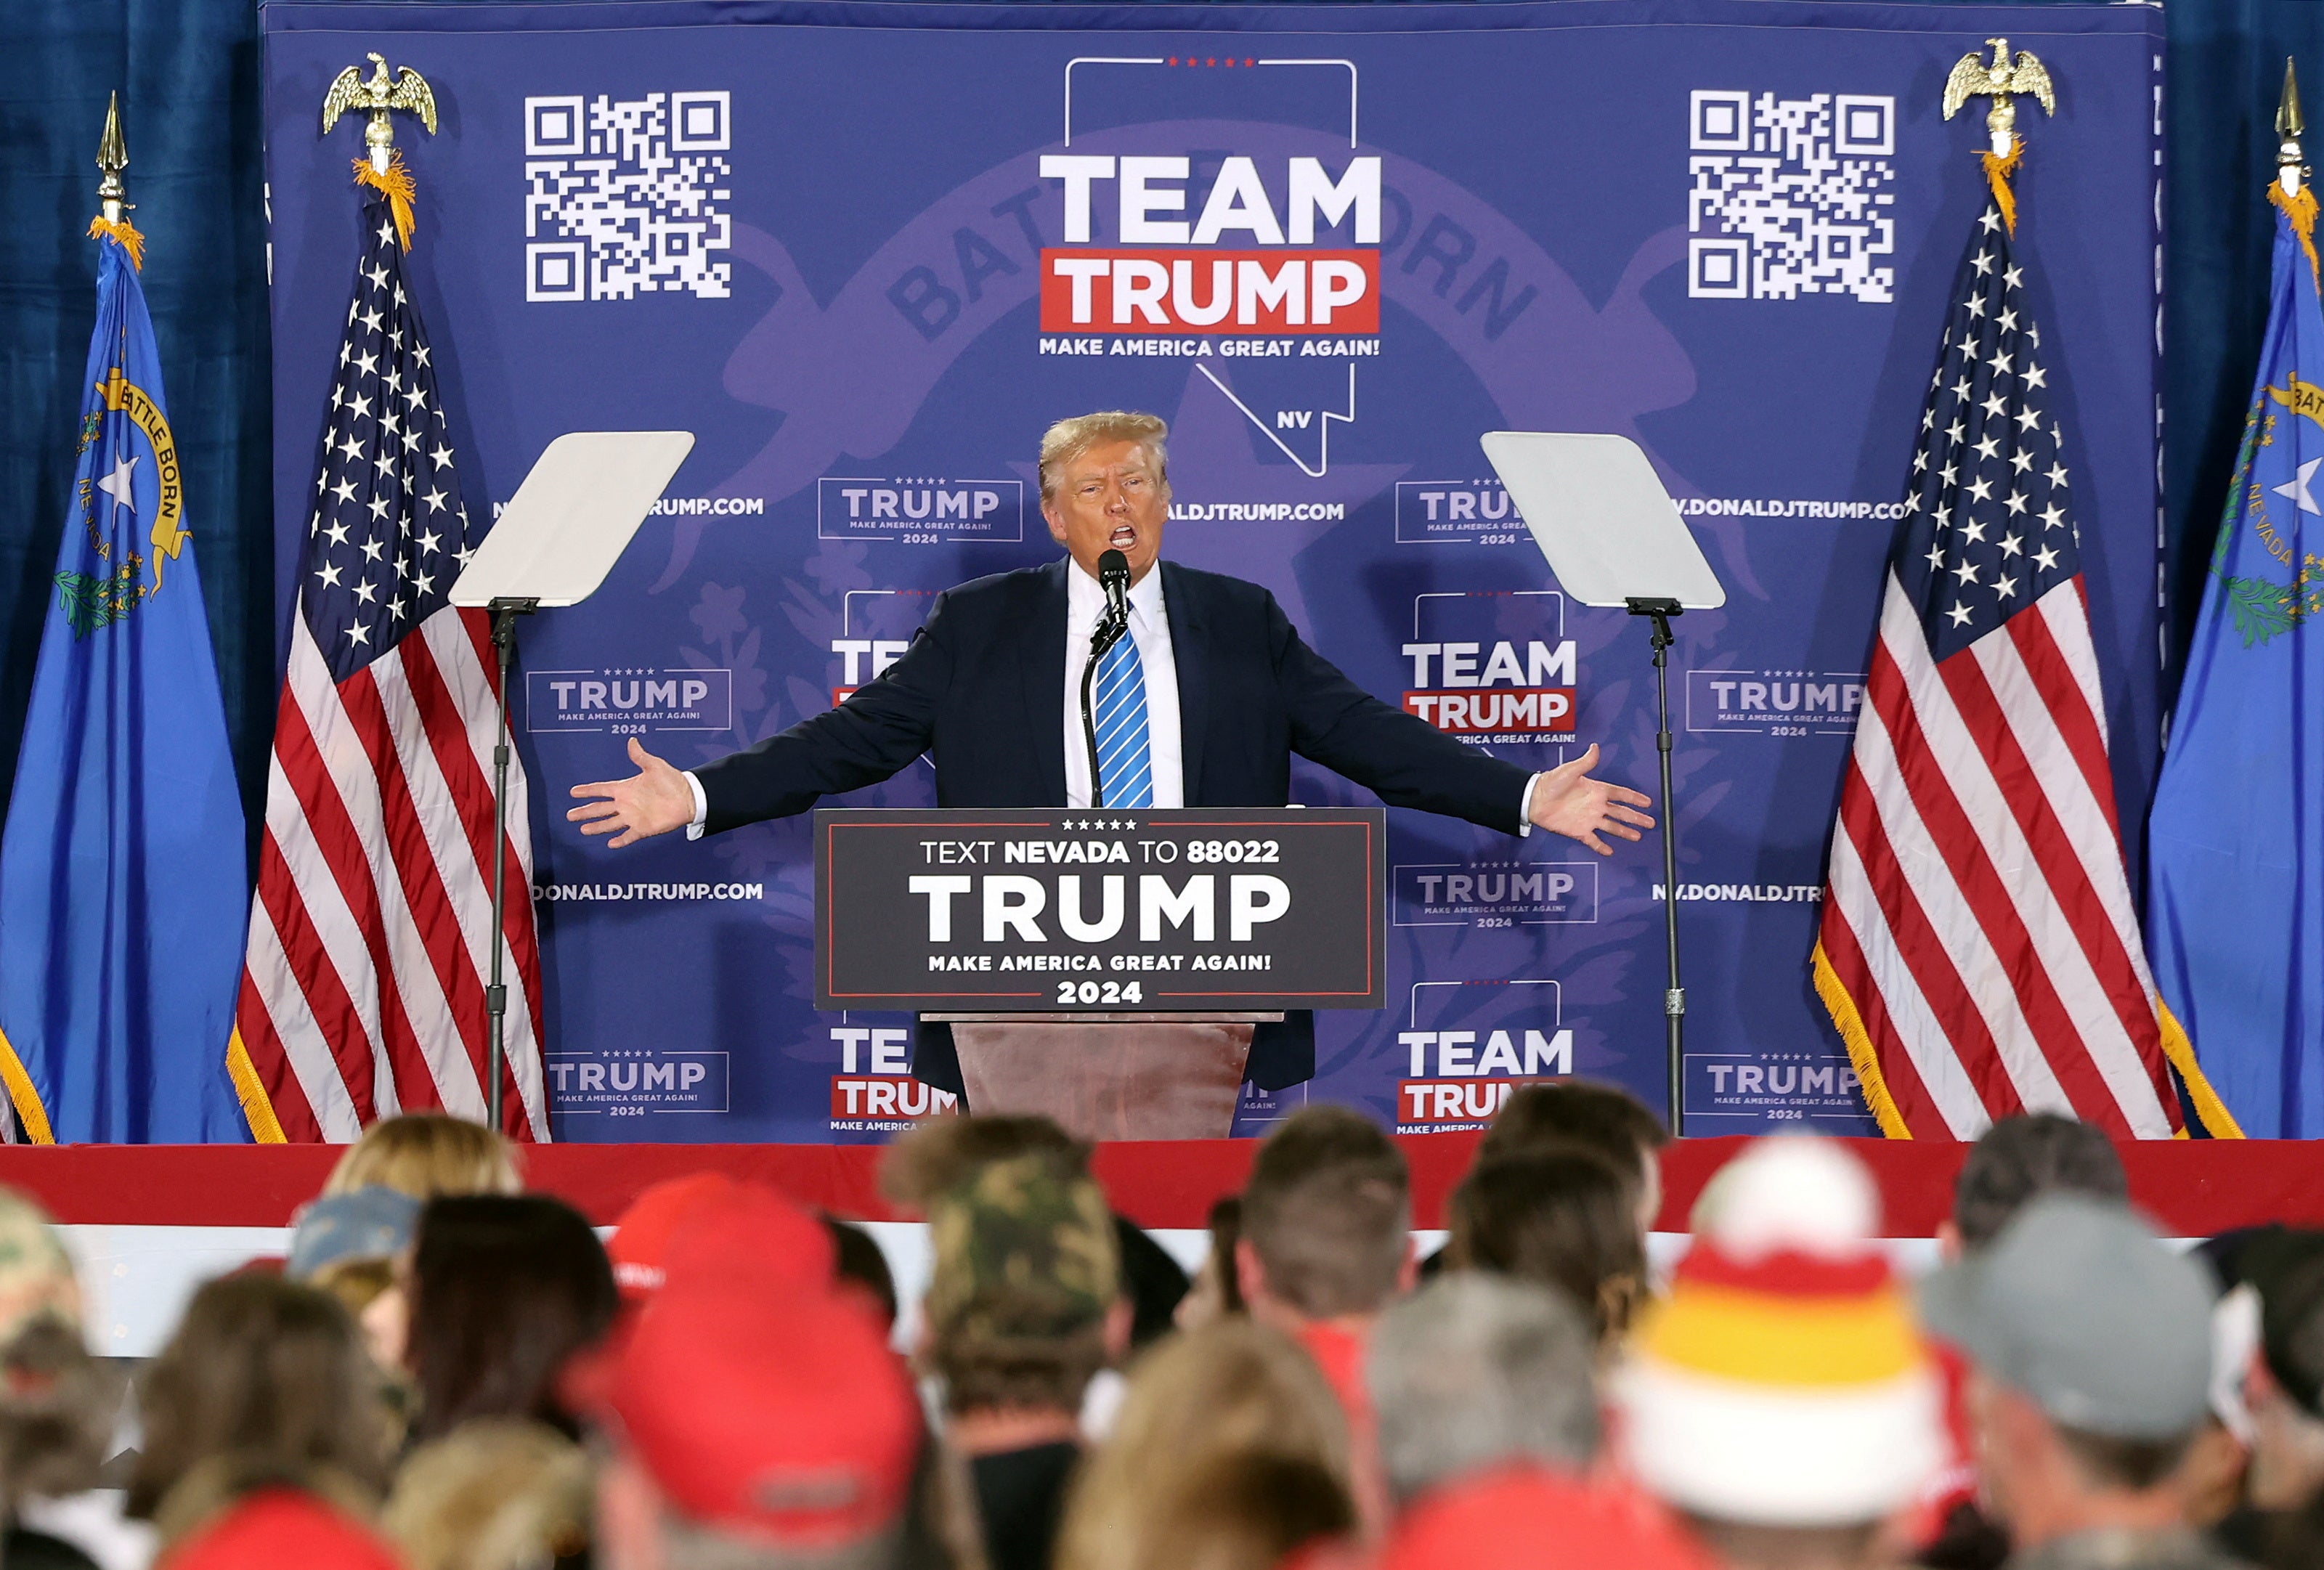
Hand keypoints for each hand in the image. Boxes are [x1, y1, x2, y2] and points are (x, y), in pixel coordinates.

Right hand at [566, 738, 695, 847]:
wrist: (689, 797)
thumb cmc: (673, 780)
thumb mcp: (654, 765)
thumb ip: (640, 756)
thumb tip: (632, 741)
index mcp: (625, 788)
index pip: (601, 789)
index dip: (587, 791)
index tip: (573, 791)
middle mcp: (626, 804)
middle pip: (600, 809)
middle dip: (584, 812)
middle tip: (569, 815)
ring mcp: (633, 817)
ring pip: (609, 824)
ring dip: (596, 827)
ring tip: (583, 830)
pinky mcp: (643, 828)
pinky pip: (629, 836)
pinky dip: (620, 840)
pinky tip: (610, 844)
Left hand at [1528, 743, 1654, 855]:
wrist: (1534, 800)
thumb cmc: (1550, 782)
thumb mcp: (1570, 770)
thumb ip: (1585, 762)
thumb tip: (1595, 747)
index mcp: (1596, 790)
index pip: (1621, 794)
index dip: (1634, 798)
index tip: (1647, 802)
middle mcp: (1595, 805)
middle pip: (1621, 812)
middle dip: (1636, 818)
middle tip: (1650, 823)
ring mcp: (1588, 819)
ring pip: (1612, 827)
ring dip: (1624, 832)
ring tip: (1637, 836)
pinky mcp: (1579, 831)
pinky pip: (1593, 840)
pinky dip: (1601, 847)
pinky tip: (1610, 851)